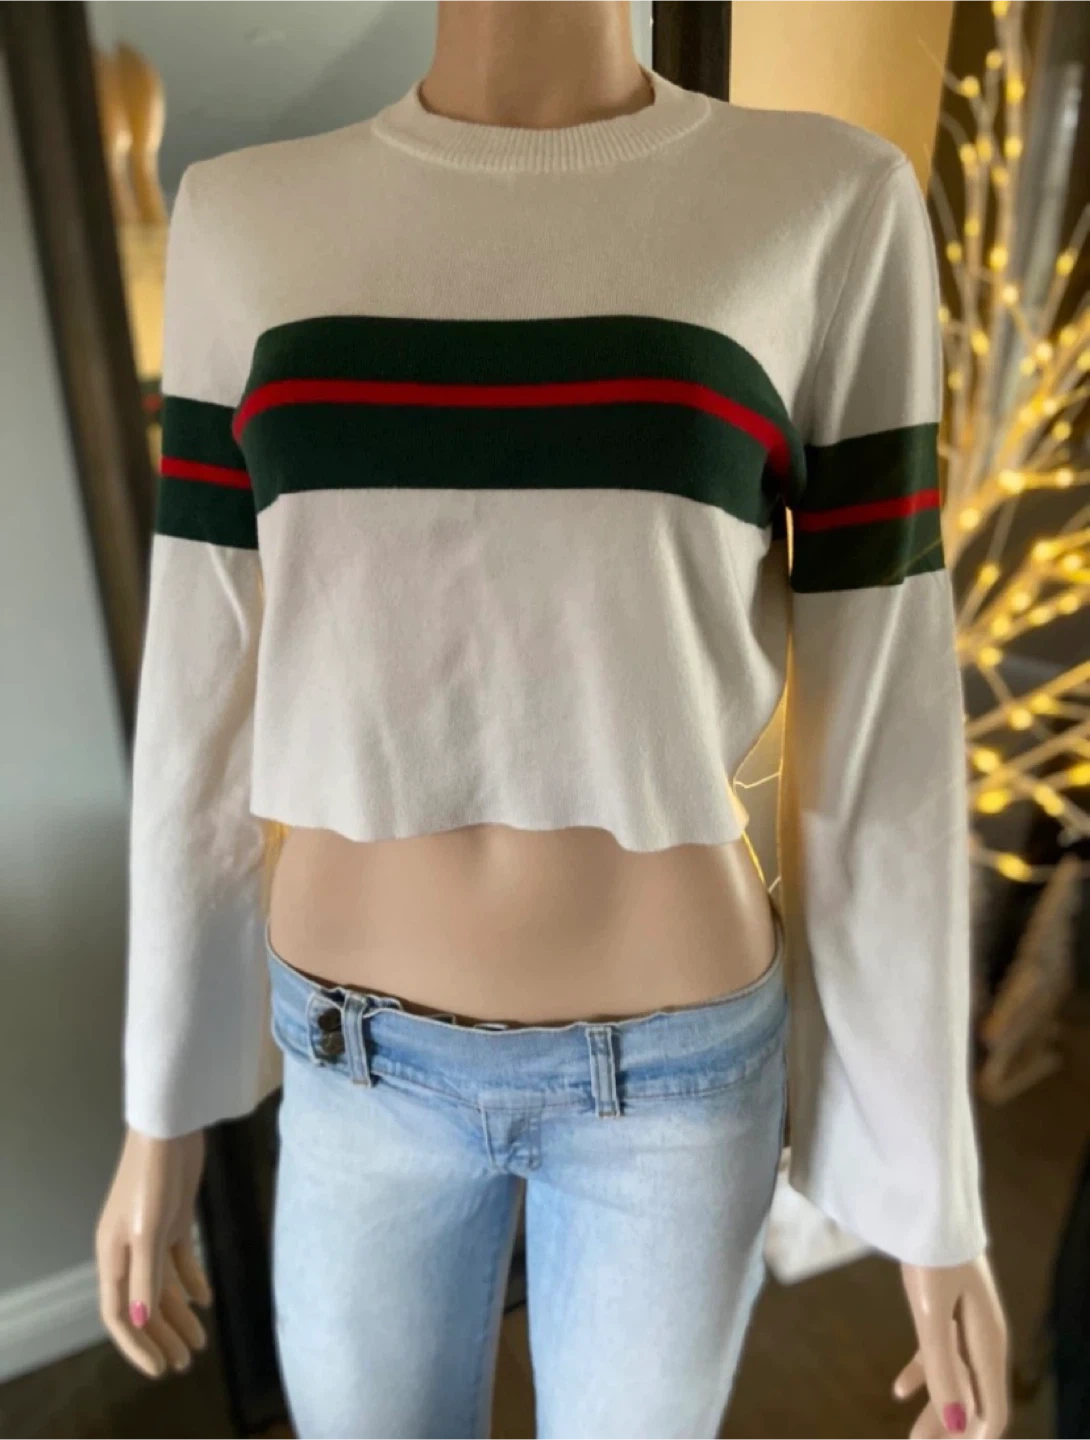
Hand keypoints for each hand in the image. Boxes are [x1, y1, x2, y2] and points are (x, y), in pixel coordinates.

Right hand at [95, 1126, 211, 1377]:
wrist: (170, 1130)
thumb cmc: (154, 1178)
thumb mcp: (150, 1230)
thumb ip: (148, 1275)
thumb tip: (142, 1321)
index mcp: (113, 1257)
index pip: (120, 1314)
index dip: (138, 1345)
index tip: (160, 1368)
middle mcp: (128, 1251)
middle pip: (144, 1306)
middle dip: (163, 1337)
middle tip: (186, 1363)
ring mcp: (152, 1235)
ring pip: (164, 1287)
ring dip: (180, 1315)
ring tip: (201, 1342)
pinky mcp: (173, 1220)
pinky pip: (180, 1262)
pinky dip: (192, 1281)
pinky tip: (207, 1300)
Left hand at [893, 1252, 1009, 1437]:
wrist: (928, 1205)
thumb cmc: (932, 1255)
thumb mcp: (932, 1312)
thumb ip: (941, 1366)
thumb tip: (957, 1423)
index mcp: (988, 1344)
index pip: (993, 1409)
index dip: (977, 1437)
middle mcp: (983, 1339)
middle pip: (973, 1398)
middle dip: (953, 1429)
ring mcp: (964, 1323)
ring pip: (954, 1378)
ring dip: (937, 1408)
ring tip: (914, 1439)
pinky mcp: (945, 1309)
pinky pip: (938, 1353)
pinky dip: (921, 1374)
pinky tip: (898, 1391)